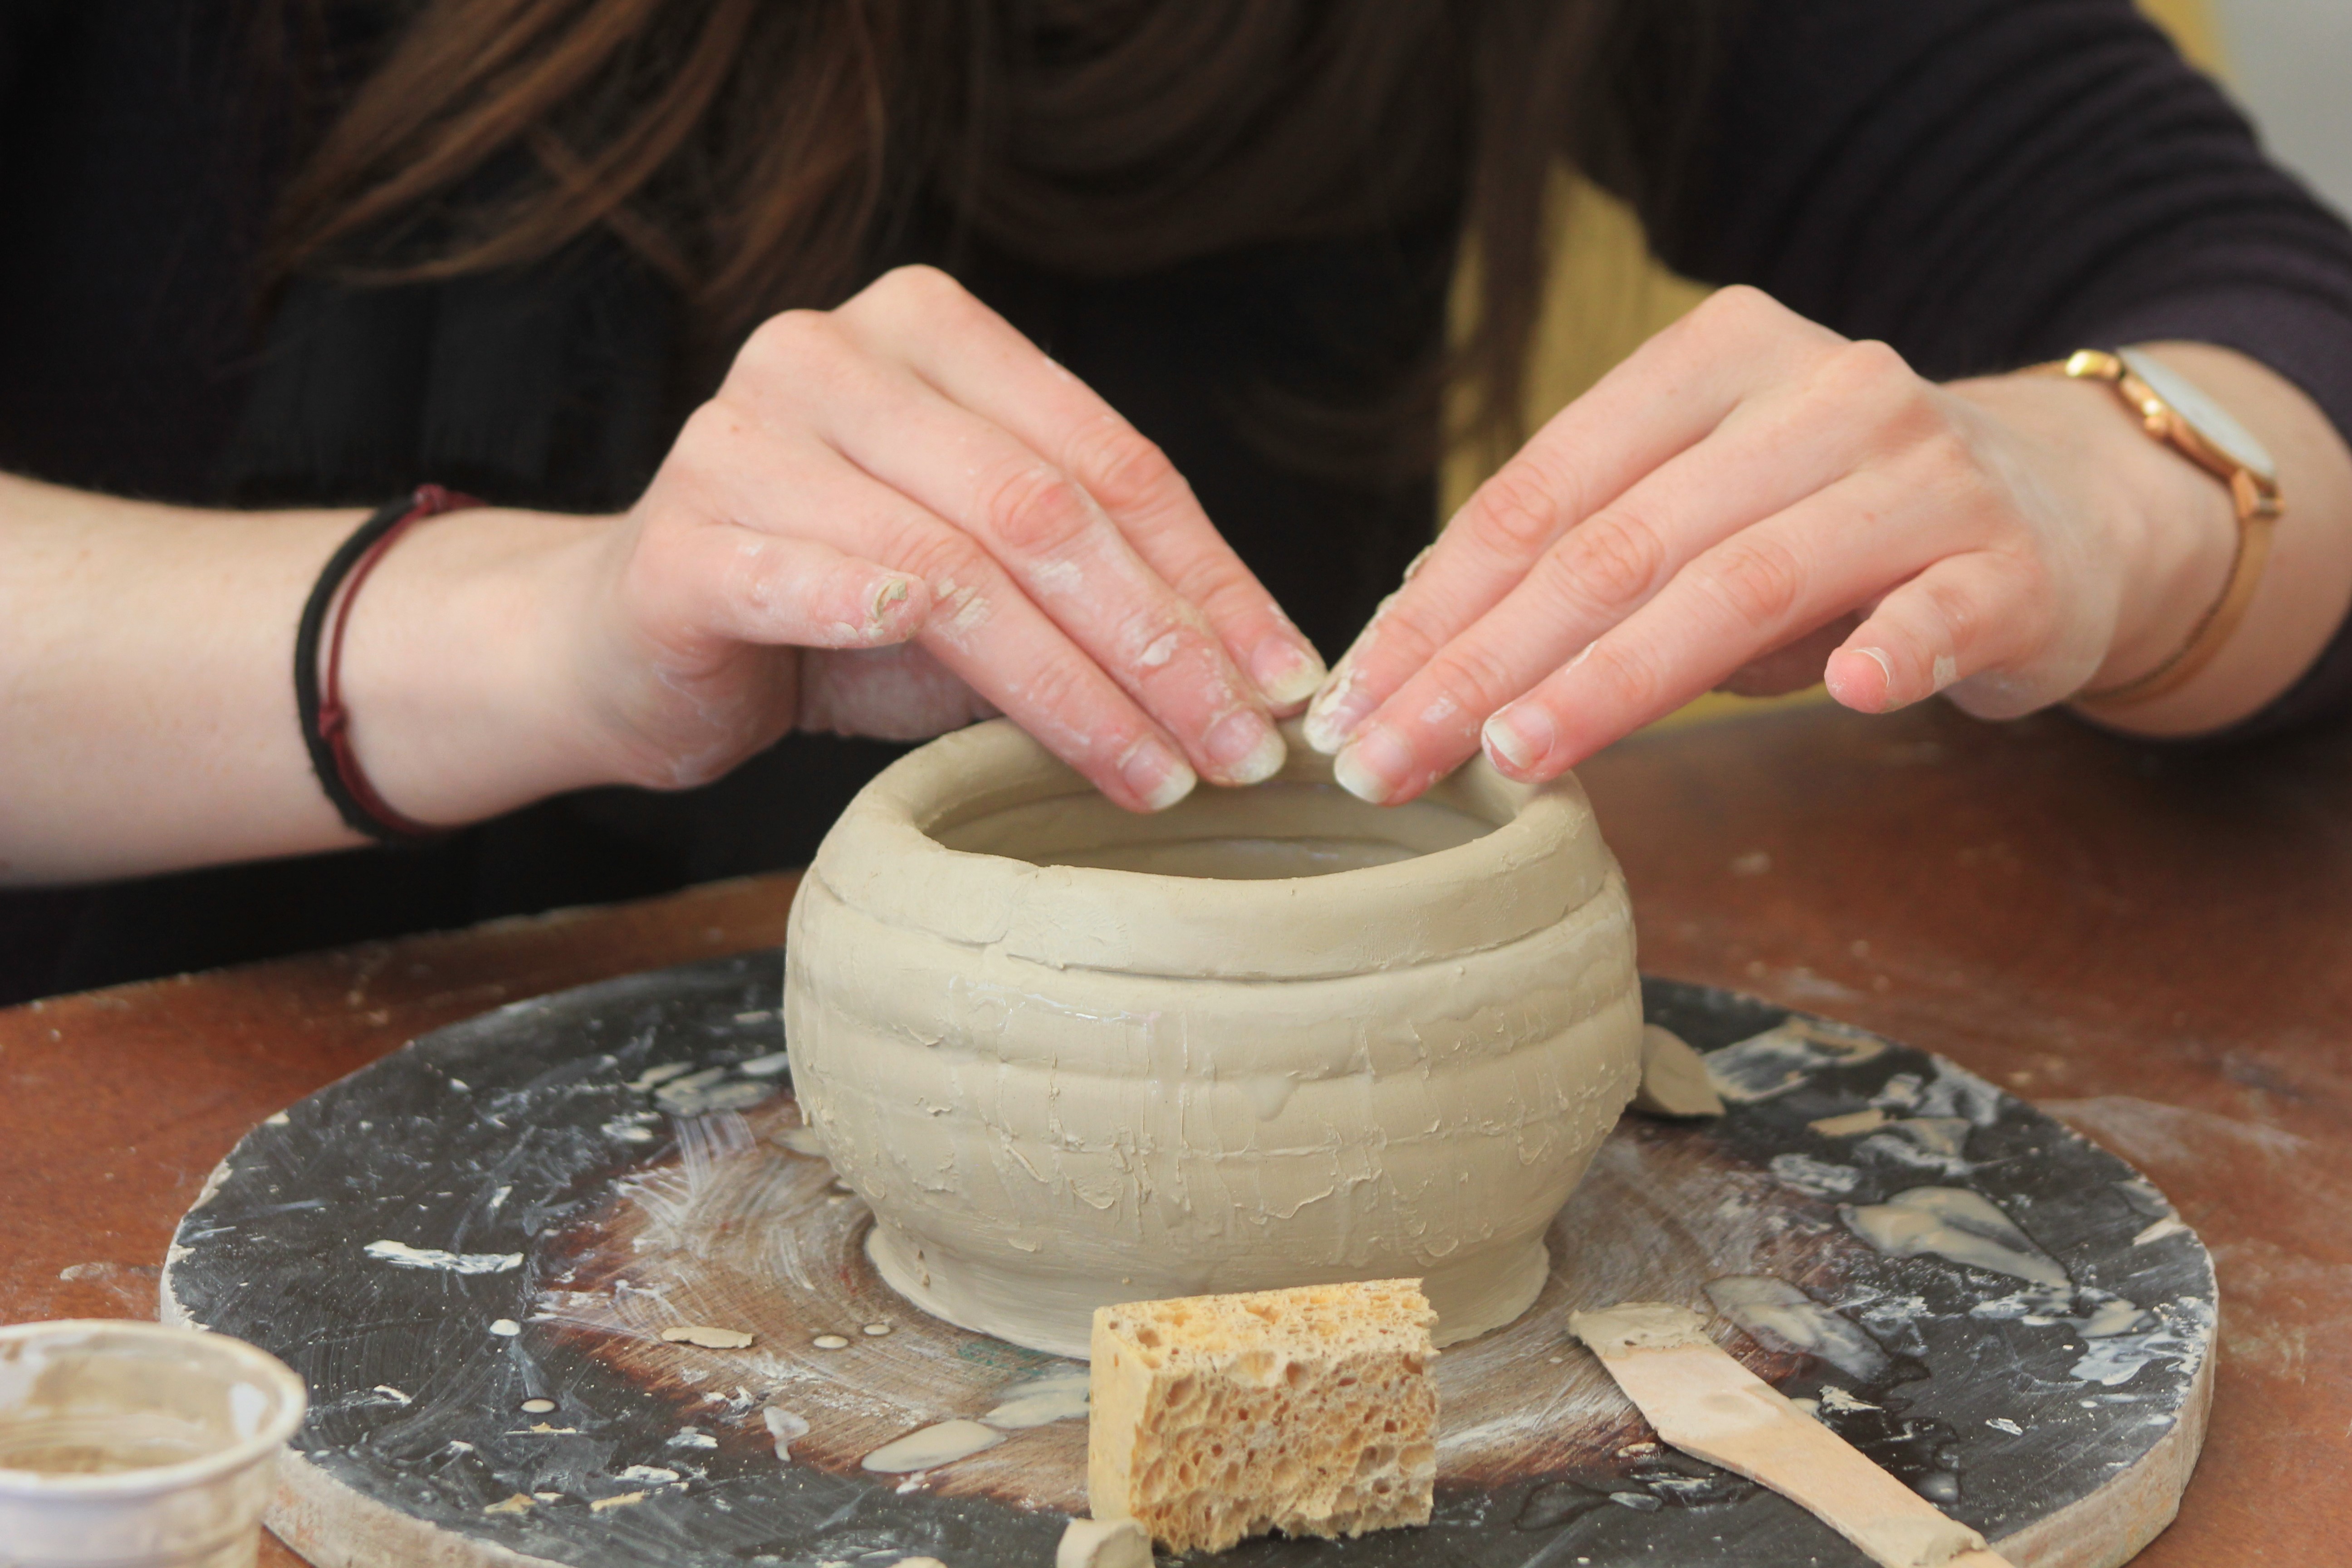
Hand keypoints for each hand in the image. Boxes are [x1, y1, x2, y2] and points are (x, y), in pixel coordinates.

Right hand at [570, 265, 1324, 809]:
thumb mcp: (985, 587)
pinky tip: (1013, 717)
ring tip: (1158, 775)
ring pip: (955, 563)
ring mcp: (741, 438)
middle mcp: (829, 354)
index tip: (1284, 680)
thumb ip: (1093, 595)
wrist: (630, 647)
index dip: (1211, 576)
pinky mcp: (680, 541)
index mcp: (927, 331)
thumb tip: (1260, 678)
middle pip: (1044, 507)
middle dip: (1162, 643)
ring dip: (1077, 685)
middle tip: (1239, 748)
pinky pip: (814, 585)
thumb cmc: (830, 614)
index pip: (1106, 457)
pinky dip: (914, 643)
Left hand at [1297, 286, 2243, 800]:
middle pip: (1617, 546)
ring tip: (1515, 757)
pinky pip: (1936, 611)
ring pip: (1741, 583)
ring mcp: (1919, 474)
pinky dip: (1887, 648)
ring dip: (1617, 678)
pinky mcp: (2009, 564)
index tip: (1349, 702)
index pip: (1540, 493)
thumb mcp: (1696, 513)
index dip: (1435, 605)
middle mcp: (1817, 393)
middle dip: (1483, 665)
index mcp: (1713, 362)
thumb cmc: (1827, 527)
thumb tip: (1413, 643)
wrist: (2052, 510)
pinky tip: (1838, 694)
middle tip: (1384, 762)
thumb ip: (1583, 557)